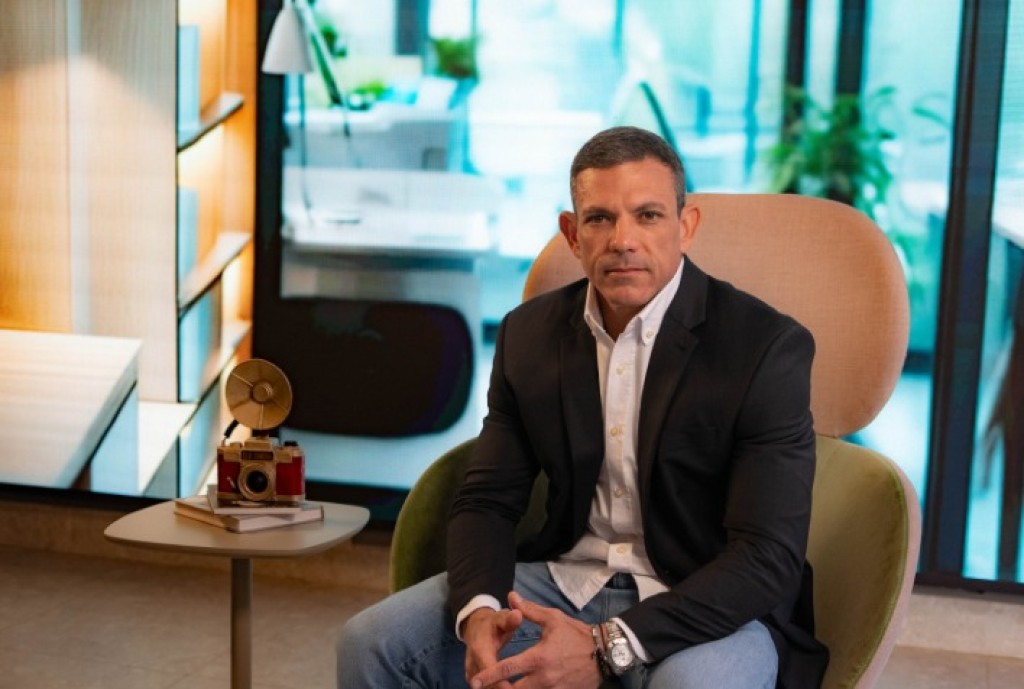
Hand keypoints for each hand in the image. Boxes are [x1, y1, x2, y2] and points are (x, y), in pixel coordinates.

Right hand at [463, 605, 523, 688]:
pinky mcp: (473, 677)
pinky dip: (494, 688)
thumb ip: (509, 619)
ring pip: (482, 688)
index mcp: (480, 648)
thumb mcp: (501, 618)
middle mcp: (472, 662)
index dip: (499, 681)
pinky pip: (483, 688)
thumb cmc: (493, 623)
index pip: (487, 668)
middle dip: (500, 688)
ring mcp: (471, 671)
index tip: (513, 688)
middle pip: (483, 684)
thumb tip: (518, 614)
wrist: (476, 627)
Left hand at [468, 591, 601, 688]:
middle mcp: (543, 678)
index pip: (507, 669)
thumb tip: (511, 597)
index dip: (488, 676)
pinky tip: (524, 688)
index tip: (474, 681)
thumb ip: (529, 611)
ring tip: (502, 688)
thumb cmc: (576, 634)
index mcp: (538, 658)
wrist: (604, 652)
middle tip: (486, 688)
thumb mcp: (553, 619)